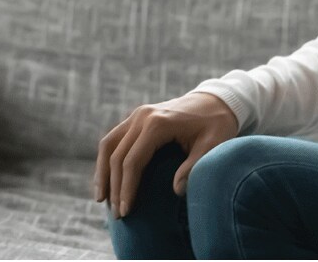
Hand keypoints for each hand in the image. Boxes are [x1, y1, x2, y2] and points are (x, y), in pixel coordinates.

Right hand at [94, 92, 237, 218]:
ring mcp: (137, 115)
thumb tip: (176, 191)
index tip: (126, 212)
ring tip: (101, 199)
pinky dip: (107, 158)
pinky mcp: (137, 117)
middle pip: (117, 155)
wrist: (216, 101)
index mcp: (158, 123)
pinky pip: (115, 138)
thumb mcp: (213, 146)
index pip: (133, 160)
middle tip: (117, 215)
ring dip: (102, 172)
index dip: (127, 188)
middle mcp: (142, 116)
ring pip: (109, 144)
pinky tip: (107, 178)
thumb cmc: (216, 126)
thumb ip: (194, 167)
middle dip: (114, 187)